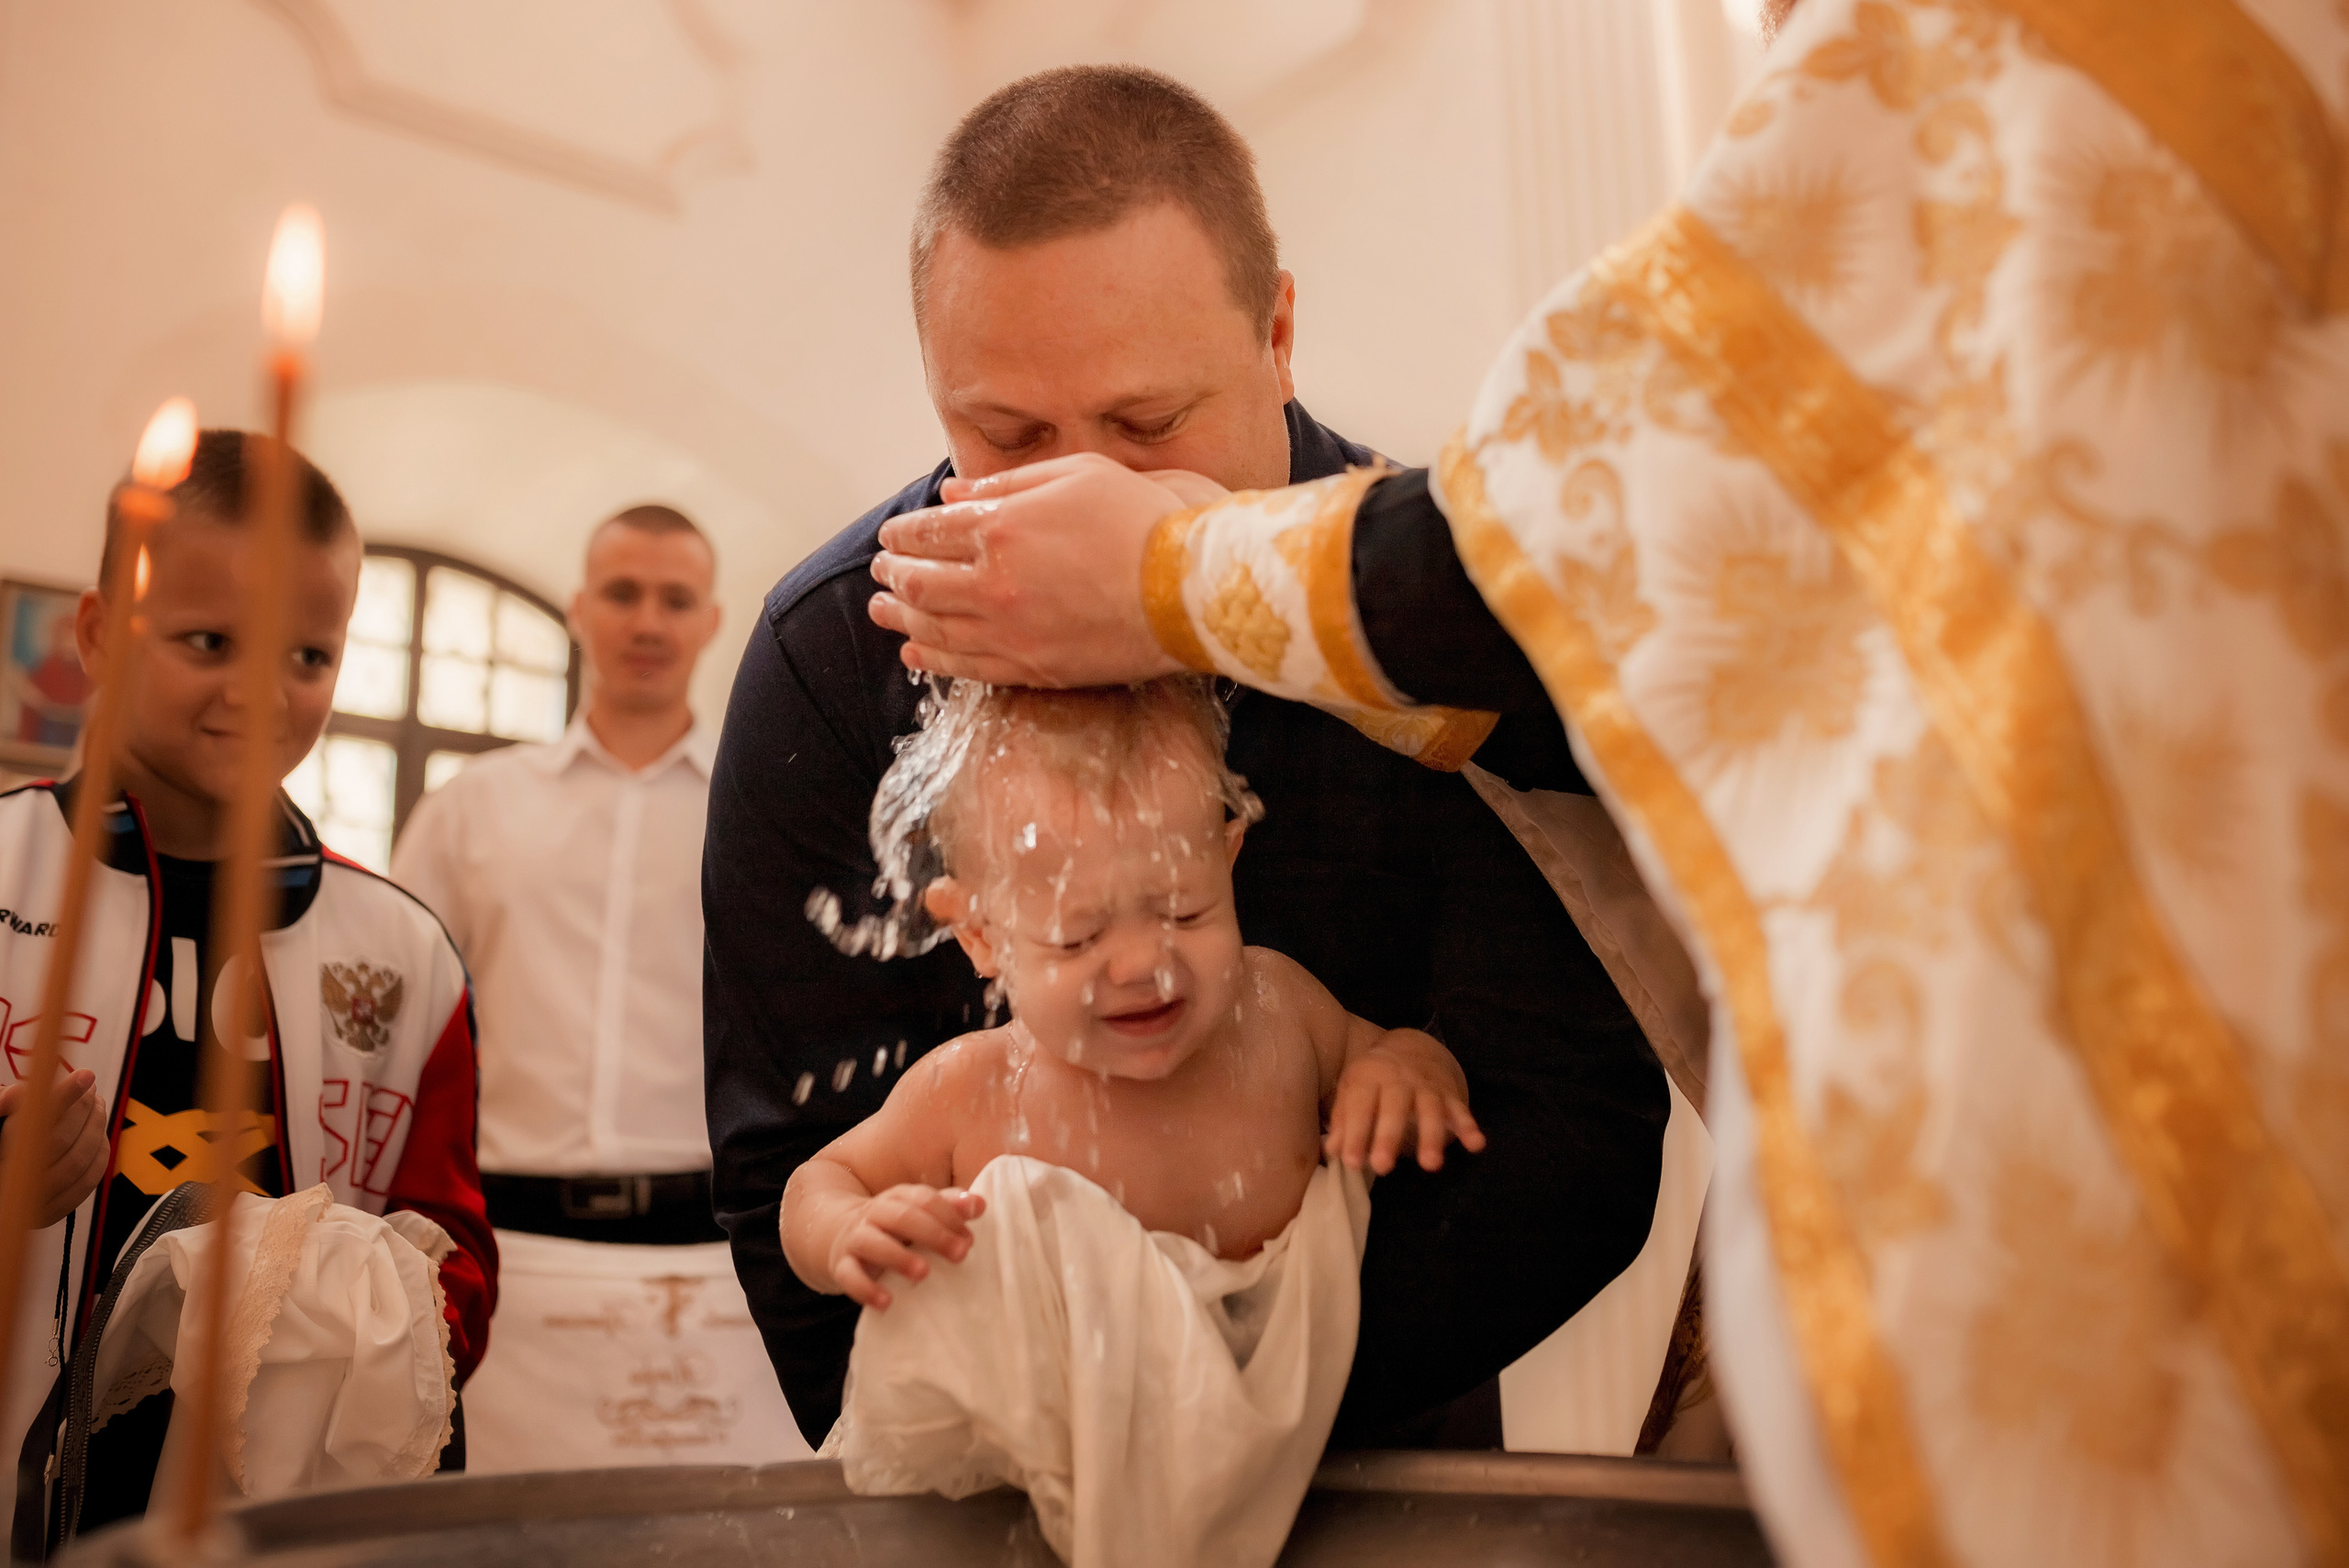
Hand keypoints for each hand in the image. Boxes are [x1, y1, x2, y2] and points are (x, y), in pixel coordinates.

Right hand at [0, 1068, 109, 1226]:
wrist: (1, 1186)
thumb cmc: (0, 1144)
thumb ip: (3, 1108)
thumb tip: (18, 1093)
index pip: (34, 1123)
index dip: (63, 1096)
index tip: (87, 1075)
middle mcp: (10, 1181)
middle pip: (59, 1141)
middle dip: (82, 1109)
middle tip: (91, 1089)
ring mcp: (30, 1203)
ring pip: (77, 1163)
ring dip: (96, 1129)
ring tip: (97, 1106)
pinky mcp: (48, 1215)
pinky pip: (85, 1184)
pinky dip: (99, 1156)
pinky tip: (99, 1136)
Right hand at [826, 1183, 987, 1309]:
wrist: (839, 1233)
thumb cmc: (894, 1227)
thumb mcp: (918, 1213)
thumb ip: (949, 1208)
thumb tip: (980, 1204)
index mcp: (898, 1197)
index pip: (924, 1199)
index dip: (949, 1215)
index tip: (970, 1238)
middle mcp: (875, 1213)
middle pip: (903, 1217)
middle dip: (934, 1234)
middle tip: (961, 1254)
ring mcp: (856, 1238)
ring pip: (873, 1242)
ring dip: (899, 1257)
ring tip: (923, 1273)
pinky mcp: (841, 1265)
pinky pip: (849, 1275)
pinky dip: (866, 1289)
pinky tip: (886, 1302)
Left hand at [868, 453, 1217, 685]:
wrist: (1194, 588)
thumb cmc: (1146, 520)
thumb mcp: (1077, 475)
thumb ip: (1008, 485)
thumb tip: (953, 494)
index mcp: (1001, 527)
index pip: (929, 533)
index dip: (903, 535)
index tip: (893, 537)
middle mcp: (994, 583)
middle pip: (921, 584)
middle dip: (894, 576)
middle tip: (881, 573)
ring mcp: (1012, 631)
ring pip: (936, 629)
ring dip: (902, 619)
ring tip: (883, 612)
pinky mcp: (1036, 668)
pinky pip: (969, 668)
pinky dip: (935, 659)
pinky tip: (917, 653)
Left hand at [1326, 1031, 1485, 1175]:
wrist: (1413, 1047)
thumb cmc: (1374, 1080)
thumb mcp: (1353, 1093)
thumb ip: (1343, 1122)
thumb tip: (1331, 1151)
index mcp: (1368, 1077)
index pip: (1359, 1106)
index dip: (1354, 1134)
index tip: (1351, 1163)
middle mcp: (1398, 1080)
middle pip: (1394, 1108)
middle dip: (1388, 1137)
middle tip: (1382, 1168)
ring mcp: (1427, 1086)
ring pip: (1430, 1110)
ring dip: (1432, 1137)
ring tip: (1430, 1165)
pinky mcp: (1450, 1094)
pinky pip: (1461, 1110)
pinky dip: (1469, 1127)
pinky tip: (1476, 1145)